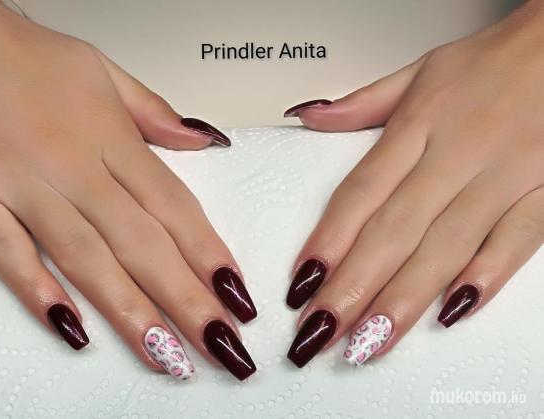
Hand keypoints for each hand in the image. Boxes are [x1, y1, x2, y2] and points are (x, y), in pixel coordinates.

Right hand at [0, 3, 255, 380]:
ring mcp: (25, 188)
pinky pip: (7, 252)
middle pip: (142, 245)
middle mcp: (73, 168)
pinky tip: (74, 328)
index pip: (174, 206)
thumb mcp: (105, 73)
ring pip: (86, 259)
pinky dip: (38, 290)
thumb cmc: (30, 59)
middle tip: (222, 345)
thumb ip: (157, 114)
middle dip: (186, 300)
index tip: (237, 295)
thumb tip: (205, 139)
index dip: (209, 254)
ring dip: (130, 311)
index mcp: (111, 139)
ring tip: (168, 355)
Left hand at [284, 0, 543, 366]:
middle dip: (352, 288)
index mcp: (418, 126)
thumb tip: (310, 116)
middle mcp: (455, 155)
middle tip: (319, 332)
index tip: (302, 283)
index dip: (328, 241)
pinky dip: (486, 276)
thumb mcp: (419, 71)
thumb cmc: (492, 63)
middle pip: (393, 231)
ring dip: (403, 299)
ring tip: (368, 342)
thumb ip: (361, 103)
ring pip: (446, 246)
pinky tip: (451, 313)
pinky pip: (517, 240)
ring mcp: (503, 177)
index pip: (360, 193)